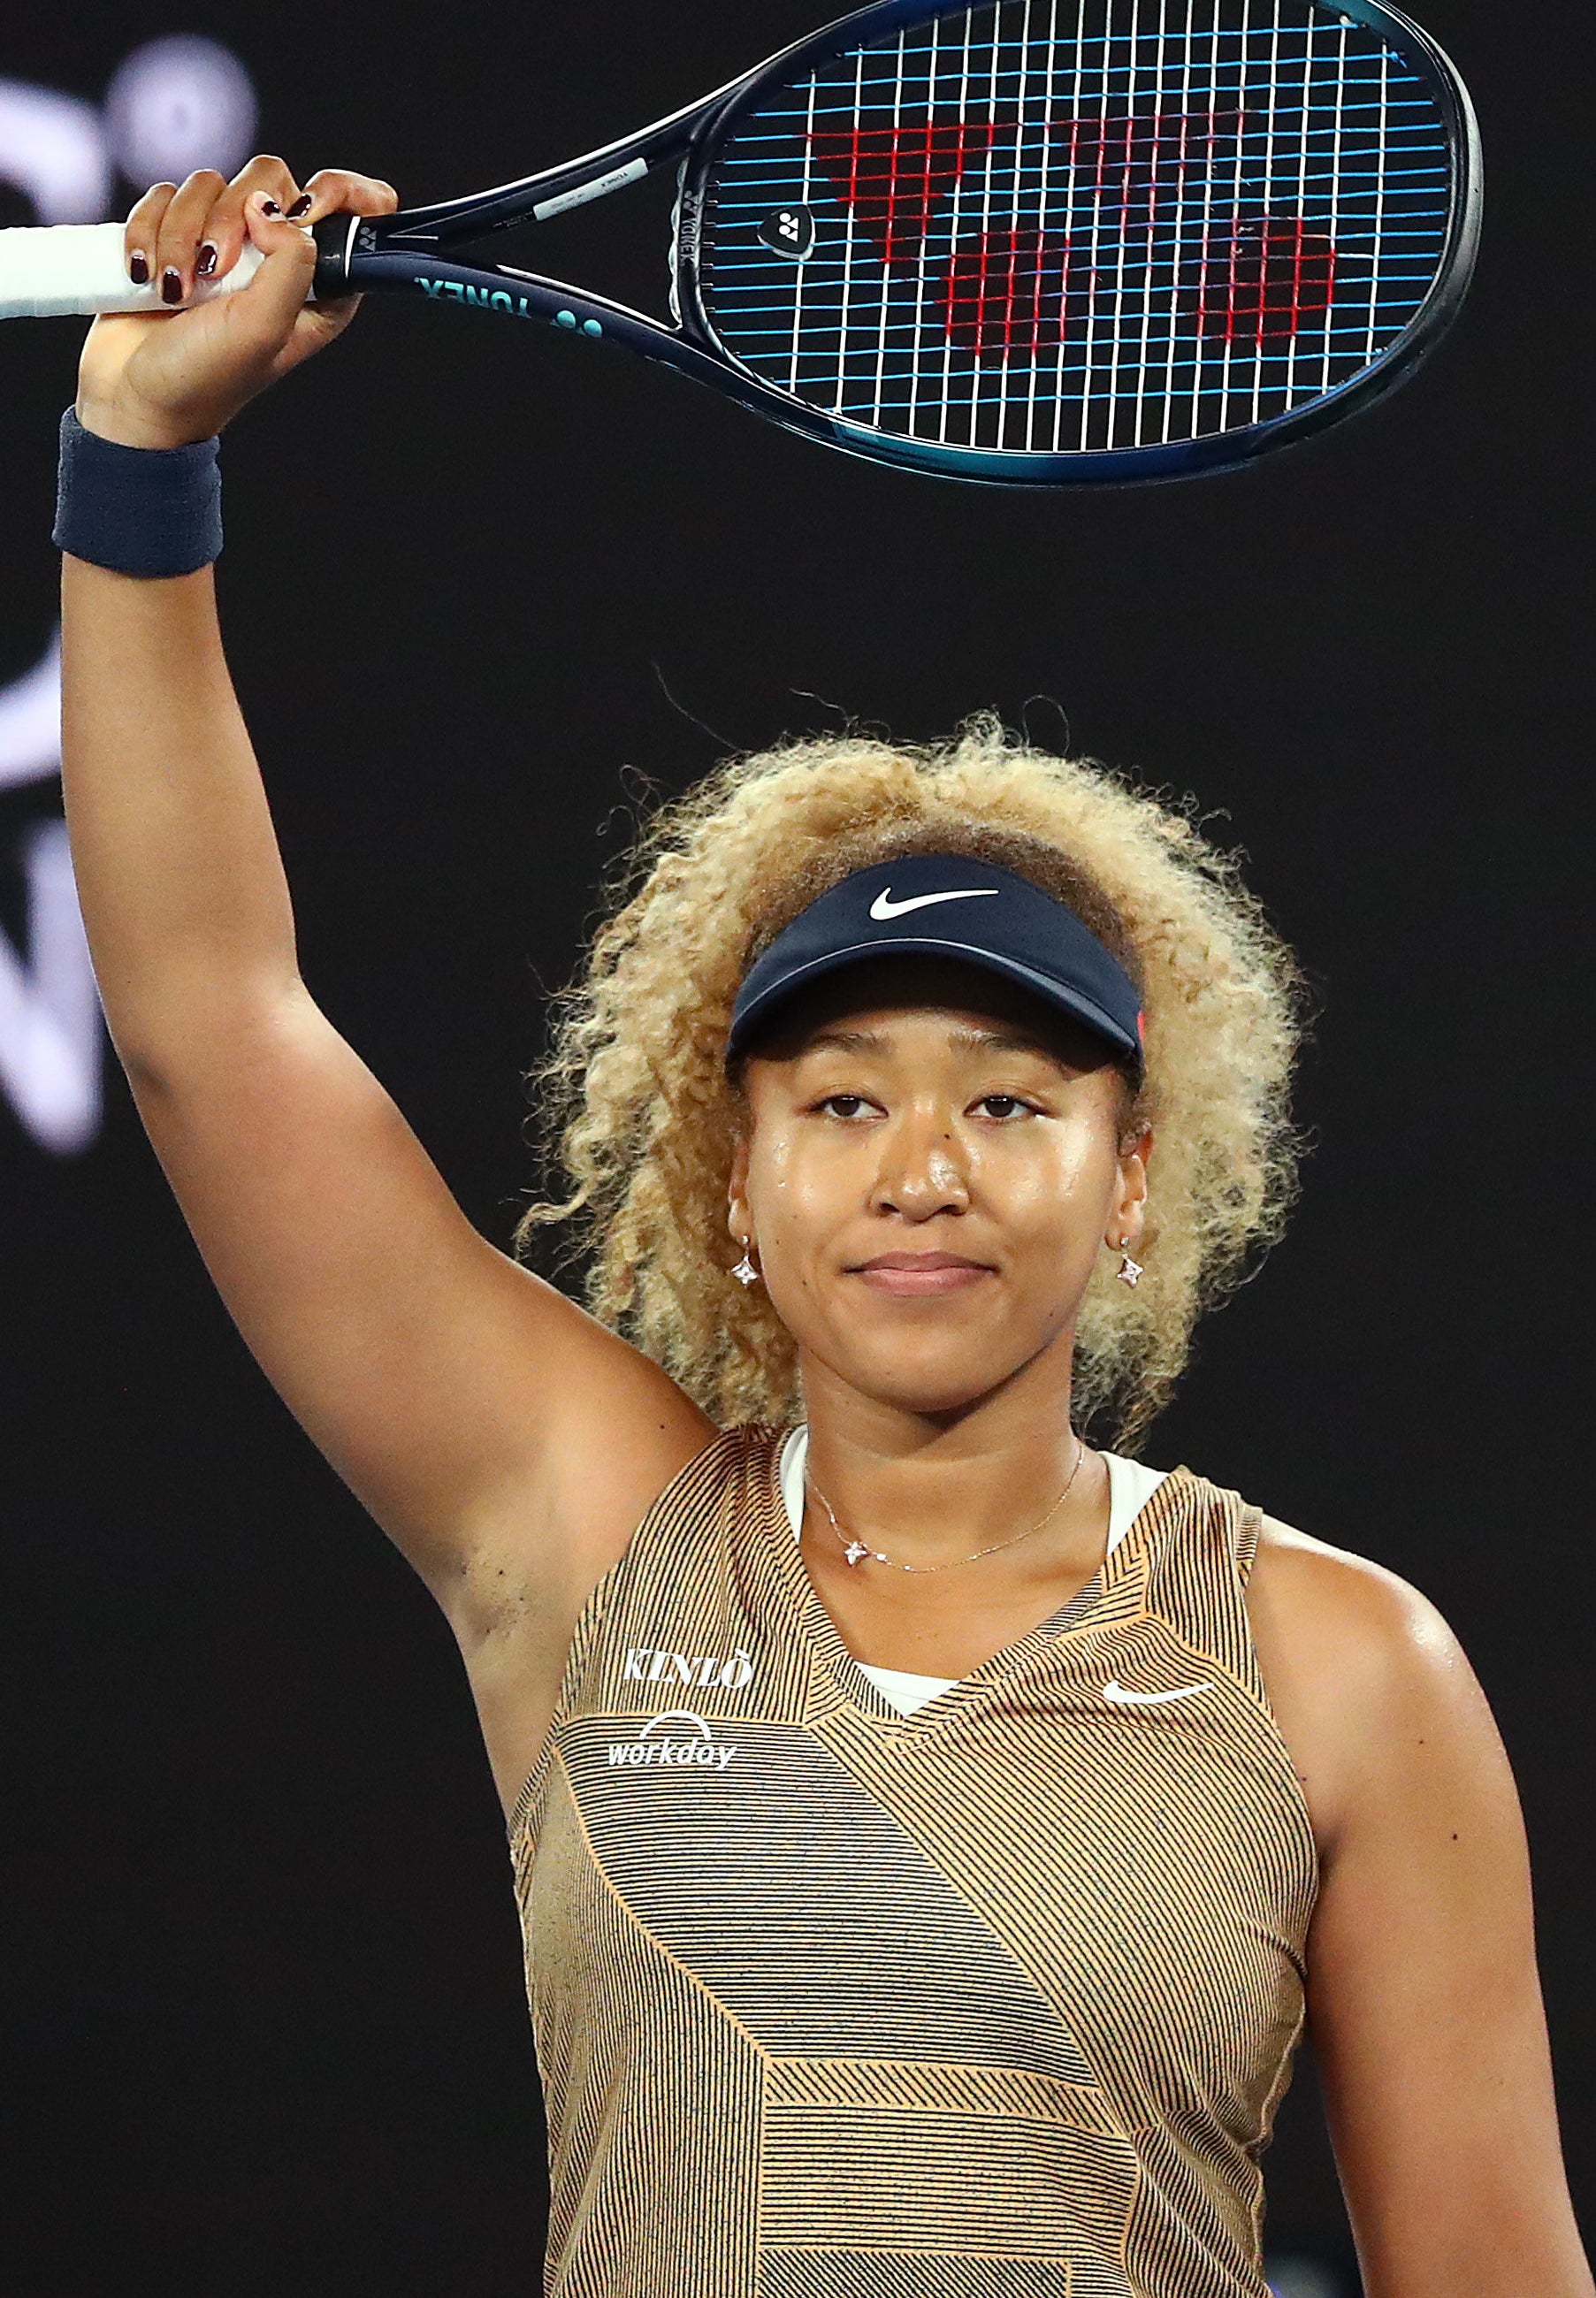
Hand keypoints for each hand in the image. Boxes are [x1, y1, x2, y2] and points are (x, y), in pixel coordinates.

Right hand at [76, 157, 398, 449]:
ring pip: (210, 183)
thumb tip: (271, 207)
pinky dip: (149, 228)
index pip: (358, 210)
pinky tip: (144, 275)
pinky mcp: (176, 233)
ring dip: (181, 232)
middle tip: (213, 270)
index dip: (341, 191)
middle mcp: (276, 256)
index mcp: (320, 285)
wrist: (135, 397)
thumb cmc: (208, 376)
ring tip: (174, 289)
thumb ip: (291, 262)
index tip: (306, 207)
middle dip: (231, 218)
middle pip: (269, 177)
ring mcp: (225, 241)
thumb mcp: (265, 327)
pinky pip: (166, 194)